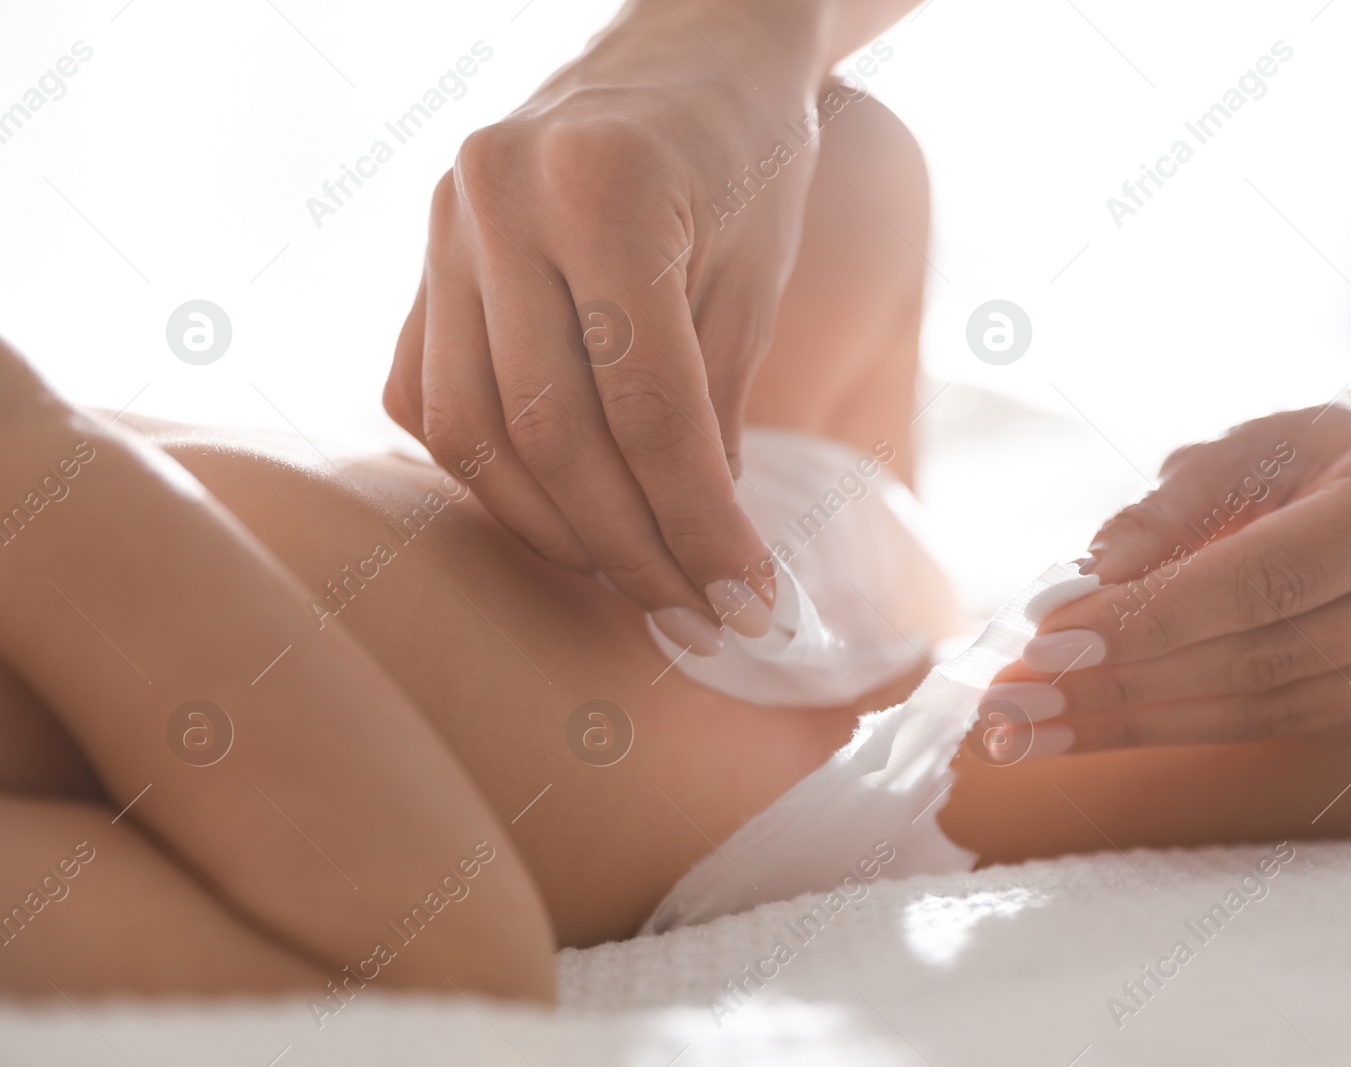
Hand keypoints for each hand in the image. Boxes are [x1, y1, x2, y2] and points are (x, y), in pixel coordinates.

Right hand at [384, 2, 830, 649]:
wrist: (681, 54)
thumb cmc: (743, 156)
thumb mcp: (752, 279)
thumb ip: (710, 413)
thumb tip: (698, 558)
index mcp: (605, 186)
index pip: (647, 404)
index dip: (698, 520)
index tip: (746, 600)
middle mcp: (498, 199)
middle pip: (549, 431)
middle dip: (630, 548)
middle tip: (693, 617)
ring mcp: (441, 228)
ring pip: (470, 432)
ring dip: (554, 531)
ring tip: (633, 582)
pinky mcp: (419, 261)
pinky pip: (429, 399)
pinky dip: (489, 476)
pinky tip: (557, 516)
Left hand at [985, 381, 1350, 752]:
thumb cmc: (1326, 442)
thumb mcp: (1250, 441)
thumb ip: (1169, 509)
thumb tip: (1081, 582)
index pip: (1265, 579)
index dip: (1150, 620)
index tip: (1046, 642)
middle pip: (1262, 656)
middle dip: (1120, 684)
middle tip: (1009, 705)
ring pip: (1267, 707)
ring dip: (1134, 723)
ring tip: (1028, 729)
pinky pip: (1283, 724)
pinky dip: (1180, 727)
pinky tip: (1097, 729)